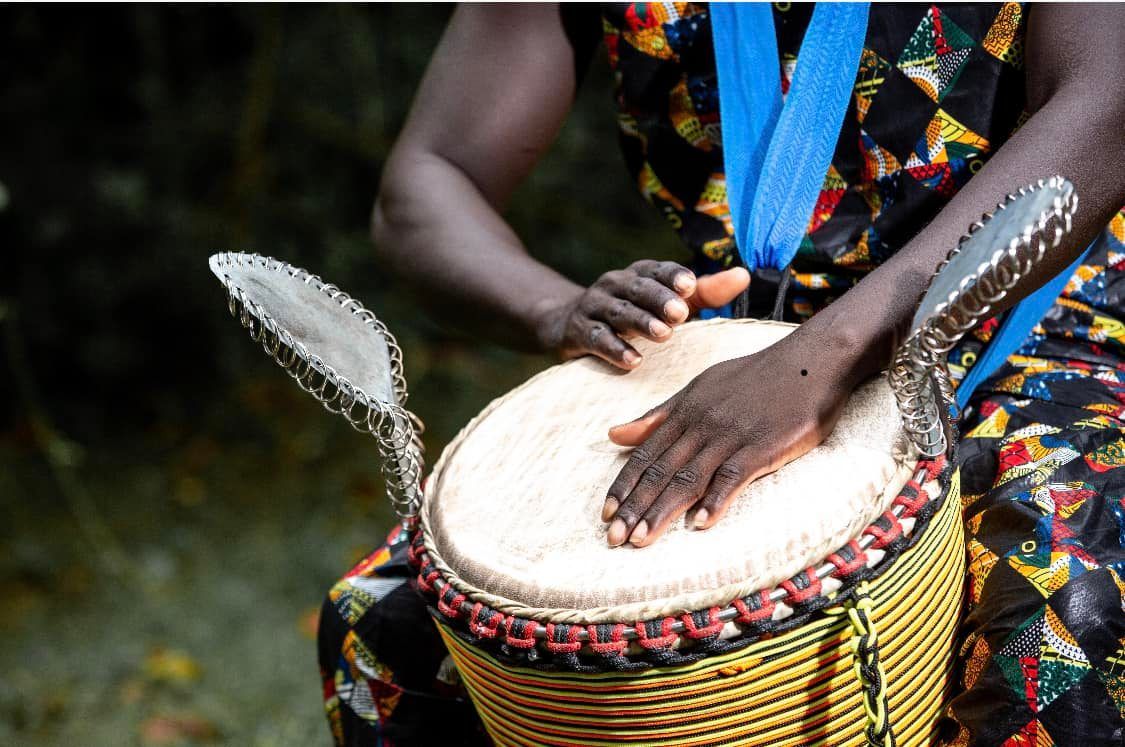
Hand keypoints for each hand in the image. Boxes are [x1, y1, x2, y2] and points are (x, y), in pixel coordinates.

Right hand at [535, 261, 749, 369]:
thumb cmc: (633, 312)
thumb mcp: (667, 300)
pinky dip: (614, 349)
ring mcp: (594, 306)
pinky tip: (633, 361)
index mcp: (640, 273)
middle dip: (659, 299)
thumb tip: (745, 276)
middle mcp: (616, 284)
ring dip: (641, 322)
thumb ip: (705, 291)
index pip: (658, 269)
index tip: (691, 285)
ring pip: (619, 312)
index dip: (673, 275)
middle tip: (682, 313)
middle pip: (639, 288)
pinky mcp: (578, 330)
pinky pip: (596, 338)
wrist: (568, 323)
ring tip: (664, 335)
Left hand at [601, 328, 859, 546]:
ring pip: (689, 477)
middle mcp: (702, 424)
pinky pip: (734, 476)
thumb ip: (658, 416)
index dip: (624, 485)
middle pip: (661, 470)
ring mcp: (731, 435)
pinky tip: (700, 524)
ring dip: (663, 510)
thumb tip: (613, 434)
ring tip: (642, 539)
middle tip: (614, 538)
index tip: (605, 514)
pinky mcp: (762, 446)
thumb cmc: (756, 377)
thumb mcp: (700, 388)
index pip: (645, 454)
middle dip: (634, 506)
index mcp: (685, 411)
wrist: (811, 362)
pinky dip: (716, 501)